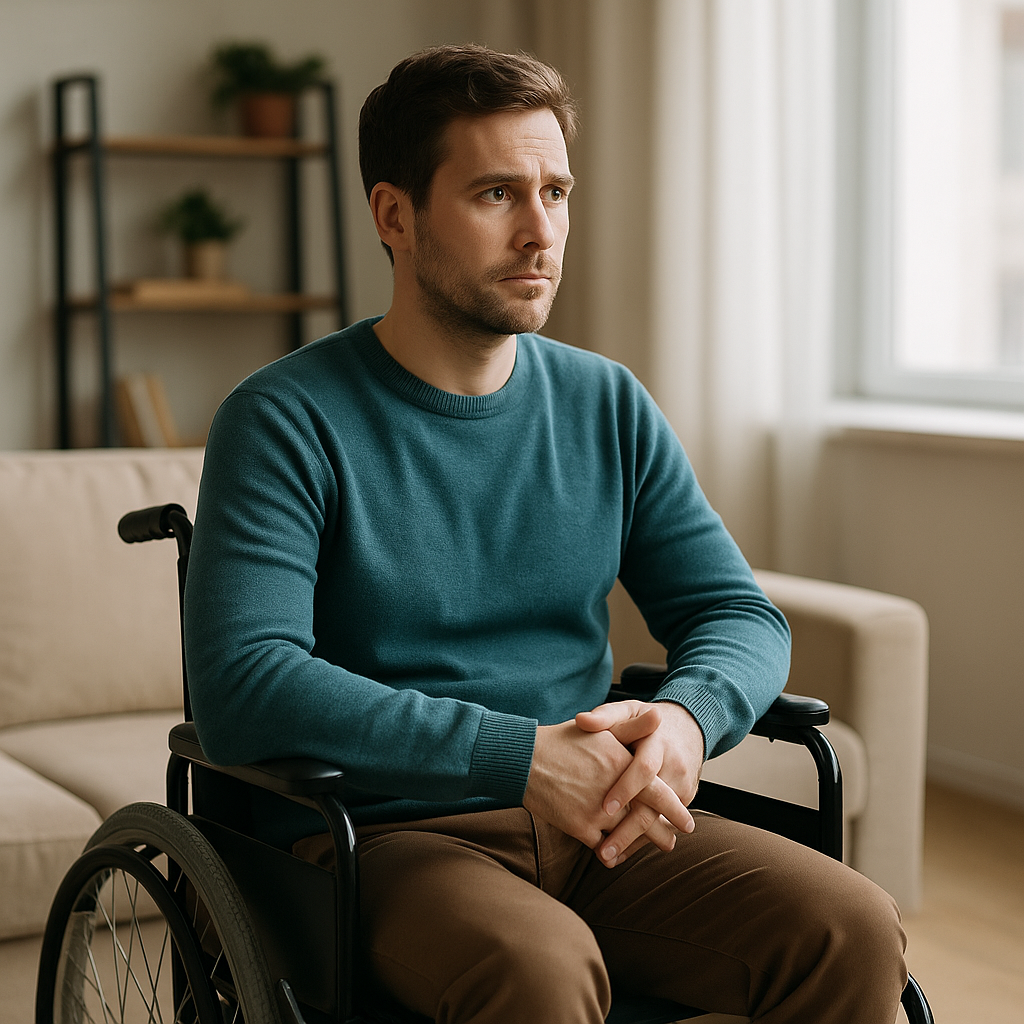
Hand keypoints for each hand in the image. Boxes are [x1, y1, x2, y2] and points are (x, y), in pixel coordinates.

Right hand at [523, 719, 691, 851]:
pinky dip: (612, 852)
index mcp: (621, 764)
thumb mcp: (600, 729)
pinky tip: (617, 855)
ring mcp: (597, 811)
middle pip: (647, 818)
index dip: (674, 808)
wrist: (524, 759)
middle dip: (663, 832)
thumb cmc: (562, 741)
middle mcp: (613, 789)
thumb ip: (633, 727)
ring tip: (650, 849)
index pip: (657, 792)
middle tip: (673, 840)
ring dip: (641, 844)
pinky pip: (603, 846)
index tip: (687, 820)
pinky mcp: (579, 826)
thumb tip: (660, 716)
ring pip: (627, 834)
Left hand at [575, 700, 704, 866]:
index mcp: (656, 742)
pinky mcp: (686, 797)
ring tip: (608, 857)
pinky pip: (665, 823)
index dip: (626, 789)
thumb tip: (581, 720)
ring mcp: (683, 784)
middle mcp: (674, 765)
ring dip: (635, 841)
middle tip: (604, 852)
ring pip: (661, 820)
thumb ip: (605, 716)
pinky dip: (644, 839)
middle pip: (655, 804)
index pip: (644, 769)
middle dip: (630, 831)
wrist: (686, 725)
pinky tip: (621, 853)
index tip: (605, 808)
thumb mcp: (627, 711)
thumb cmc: (644, 719)